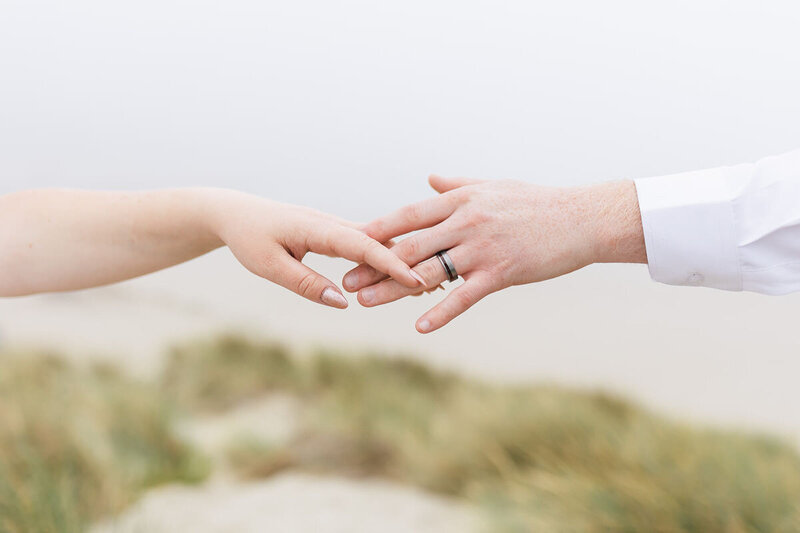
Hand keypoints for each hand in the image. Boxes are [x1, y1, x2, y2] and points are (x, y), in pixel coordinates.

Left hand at [211, 190, 423, 307]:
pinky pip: (365, 245)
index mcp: (318, 228)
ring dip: (400, 261)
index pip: (363, 246)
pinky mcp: (333, 232)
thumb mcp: (270, 266)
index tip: (415, 280)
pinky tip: (400, 272)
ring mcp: (334, 226)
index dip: (390, 264)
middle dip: (408, 262)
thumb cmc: (249, 238)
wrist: (235, 213)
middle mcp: (332, 223)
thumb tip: (344, 301)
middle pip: (379, 243)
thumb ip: (306, 284)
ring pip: (375, 244)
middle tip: (437, 284)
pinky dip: (384, 259)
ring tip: (428, 282)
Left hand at [342, 176, 644, 331]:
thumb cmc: (535, 202)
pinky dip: (441, 313)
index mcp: (459, 199)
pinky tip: (420, 328)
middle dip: (373, 265)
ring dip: (394, 290)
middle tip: (346, 281)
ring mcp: (482, 247)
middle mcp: (465, 221)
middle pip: (408, 246)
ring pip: (429, 272)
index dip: (376, 231)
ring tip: (366, 303)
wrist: (581, 218)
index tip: (349, 242)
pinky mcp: (502, 271)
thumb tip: (429, 177)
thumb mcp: (492, 186)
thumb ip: (456, 184)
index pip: (407, 215)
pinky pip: (465, 296)